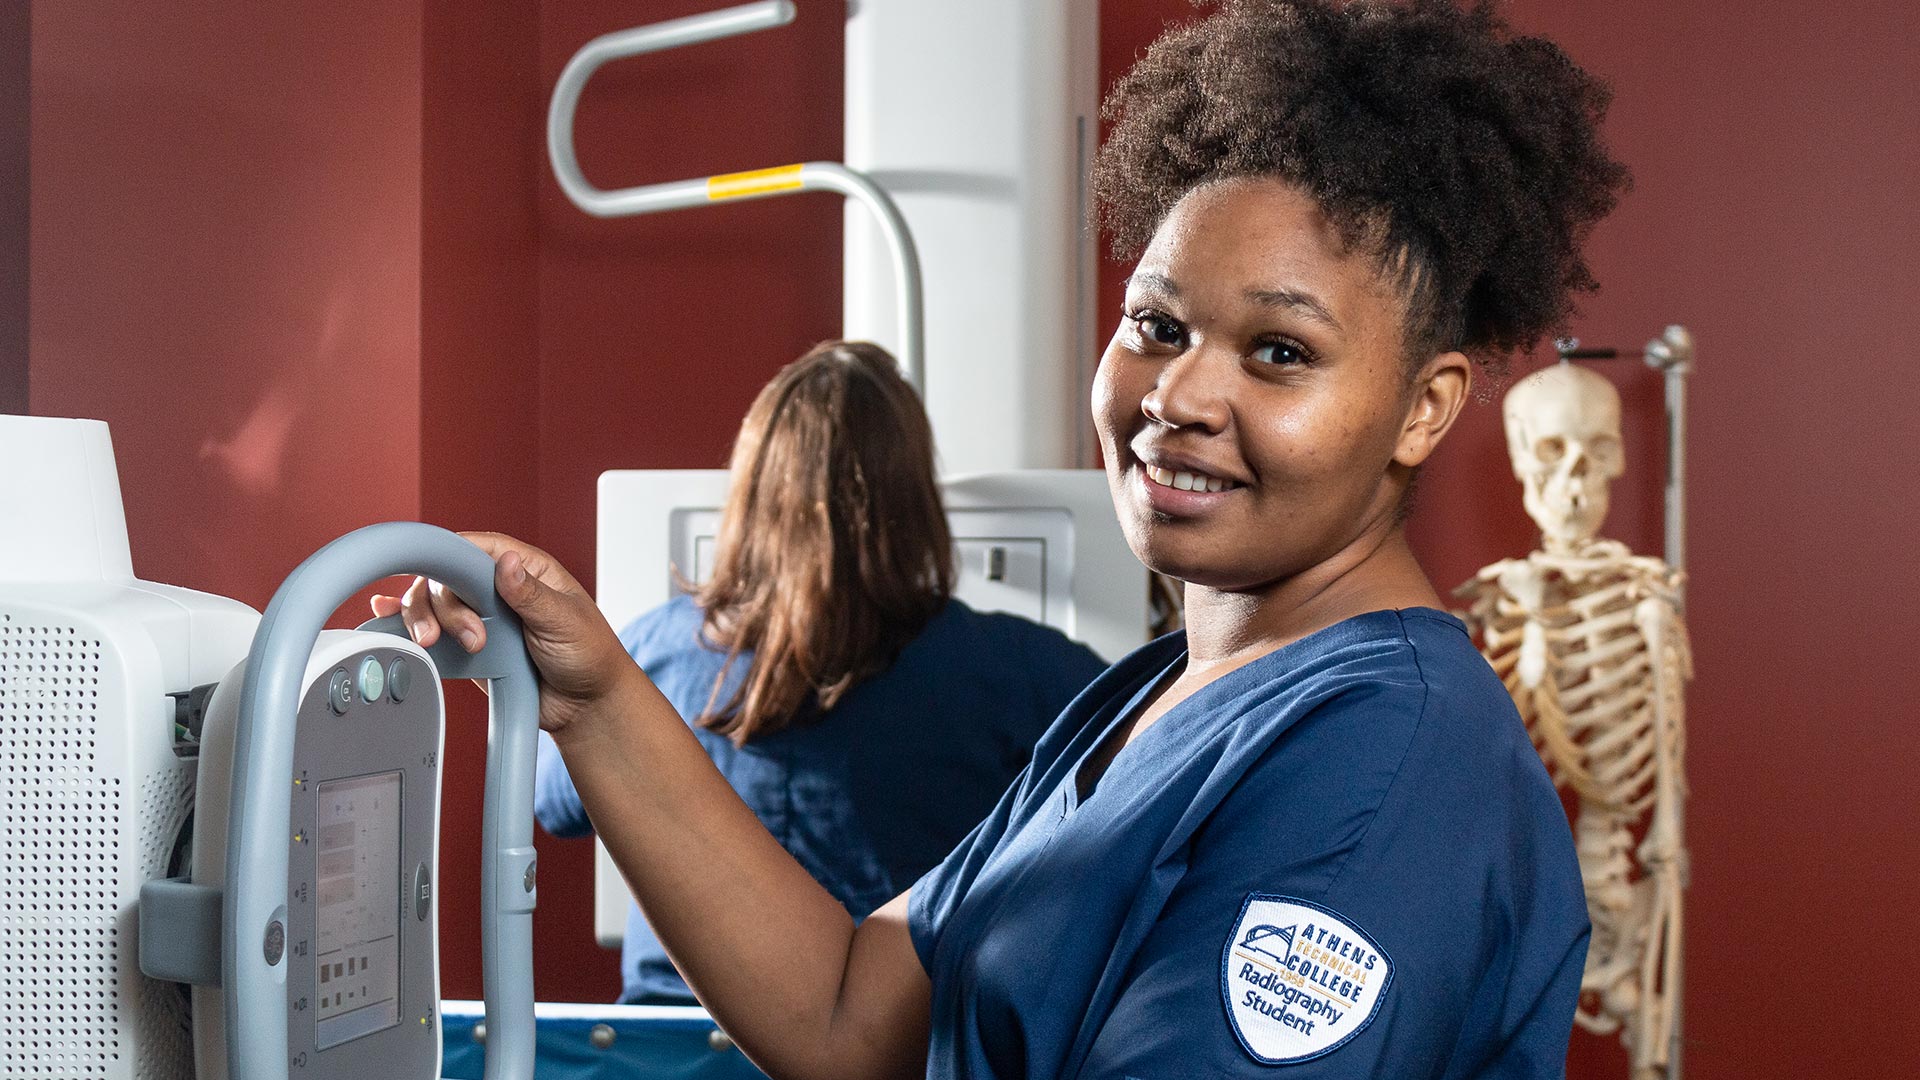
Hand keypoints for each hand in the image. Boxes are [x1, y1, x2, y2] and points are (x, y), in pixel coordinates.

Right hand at [370, 531, 636, 735]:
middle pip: (445, 577)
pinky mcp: (465, 647)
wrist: (585, 705)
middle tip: (468, 636)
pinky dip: (404, 622)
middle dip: (442, 604)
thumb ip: (533, 596)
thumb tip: (506, 563)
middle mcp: (496, 588)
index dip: (449, 555)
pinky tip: (384, 615)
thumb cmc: (589, 655)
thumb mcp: (566, 622)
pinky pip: (431, 631)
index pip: (476, 548)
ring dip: (423, 619)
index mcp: (525, 569)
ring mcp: (478, 617)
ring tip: (432, 643)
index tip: (434, 572)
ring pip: (432, 604)